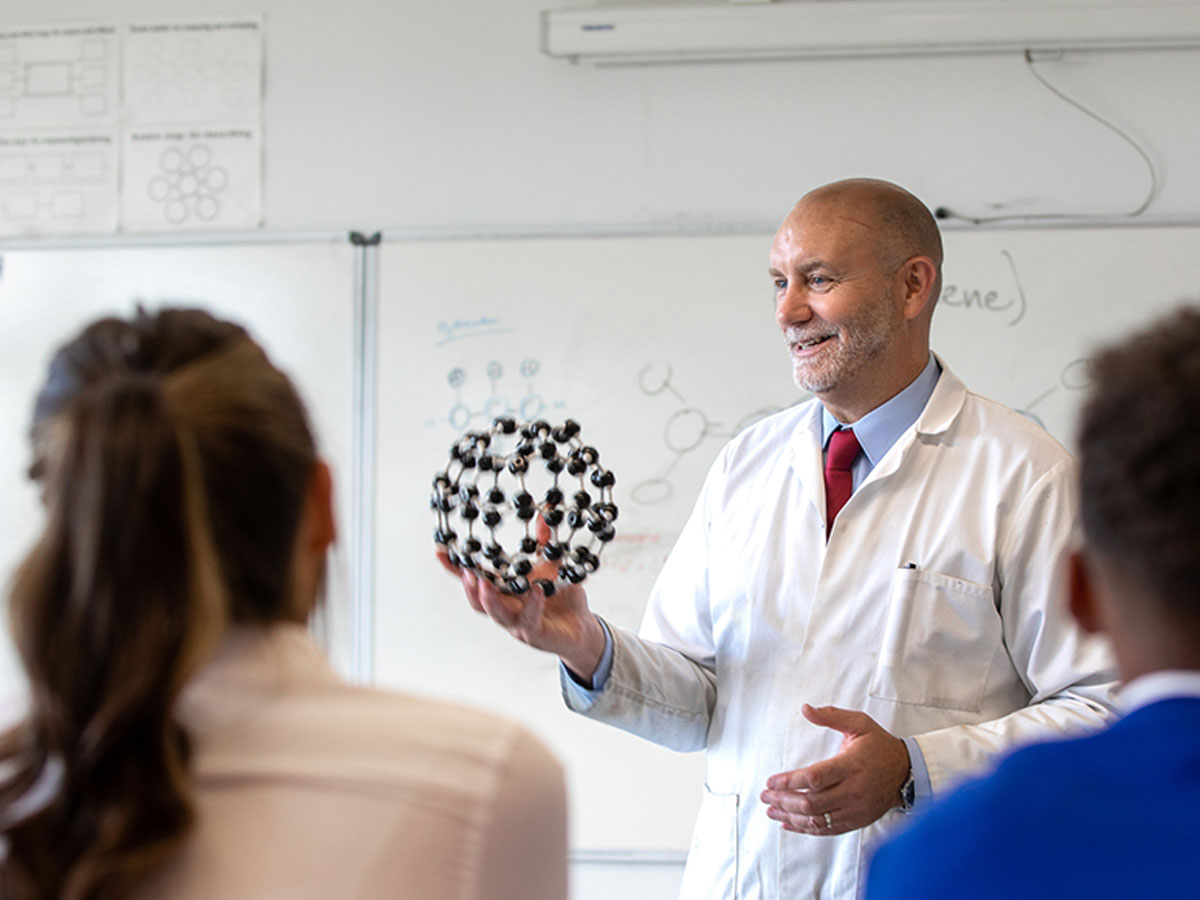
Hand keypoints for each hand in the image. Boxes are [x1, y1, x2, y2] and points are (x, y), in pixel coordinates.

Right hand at [434, 528, 605, 680]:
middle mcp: (506, 607)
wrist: (583, 627)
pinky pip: (529, 620)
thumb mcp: (553, 565)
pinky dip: (531, 605)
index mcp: (505, 590)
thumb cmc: (562, 597)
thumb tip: (544, 513)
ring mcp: (517, 623)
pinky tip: (535, 591)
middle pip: (477, 599)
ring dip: (488, 599)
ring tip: (485, 583)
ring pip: (496, 613)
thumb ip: (546, 542)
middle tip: (464, 570)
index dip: (455, 568)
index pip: (475, 578)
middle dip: (468, 585)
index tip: (441, 551)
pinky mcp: (534, 633)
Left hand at [759, 703, 909, 835]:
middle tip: (765, 796)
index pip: (814, 778)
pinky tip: (788, 824)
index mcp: (851, 766)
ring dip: (790, 817)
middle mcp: (853, 791)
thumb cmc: (879, 745)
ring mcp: (855, 809)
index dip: (789, 782)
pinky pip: (827, 830)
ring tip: (771, 811)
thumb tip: (805, 708)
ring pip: (817, 820)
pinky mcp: (857, 821)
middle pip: (811, 802)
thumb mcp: (859, 723)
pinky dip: (805, 830)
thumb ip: (831, 716)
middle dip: (783, 801)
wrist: (906, 772)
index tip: (770, 782)